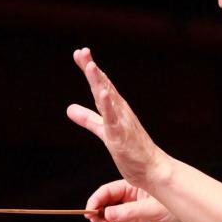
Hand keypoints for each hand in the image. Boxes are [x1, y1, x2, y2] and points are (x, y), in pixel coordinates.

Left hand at [67, 47, 166, 185]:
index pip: (101, 85)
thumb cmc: (132, 150)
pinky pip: (113, 119)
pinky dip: (108, 105)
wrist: (153, 169)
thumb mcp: (104, 131)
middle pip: (104, 86)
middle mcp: (120, 111)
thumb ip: (88, 119)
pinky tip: (103, 93)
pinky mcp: (121, 136)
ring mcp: (122, 122)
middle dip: (92, 68)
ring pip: (108, 99)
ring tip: (91, 66)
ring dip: (100, 82)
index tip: (79, 53)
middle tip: (82, 51)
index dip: (90, 69)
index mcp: (116, 109)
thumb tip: (69, 108)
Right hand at [81, 179, 197, 221]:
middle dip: (97, 216)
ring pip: (104, 221)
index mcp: (132, 188)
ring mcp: (126, 218)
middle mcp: (126, 202)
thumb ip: (131, 211)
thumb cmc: (175, 210)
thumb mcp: (153, 208)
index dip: (96, 200)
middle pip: (103, 206)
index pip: (107, 191)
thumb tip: (109, 214)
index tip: (90, 211)